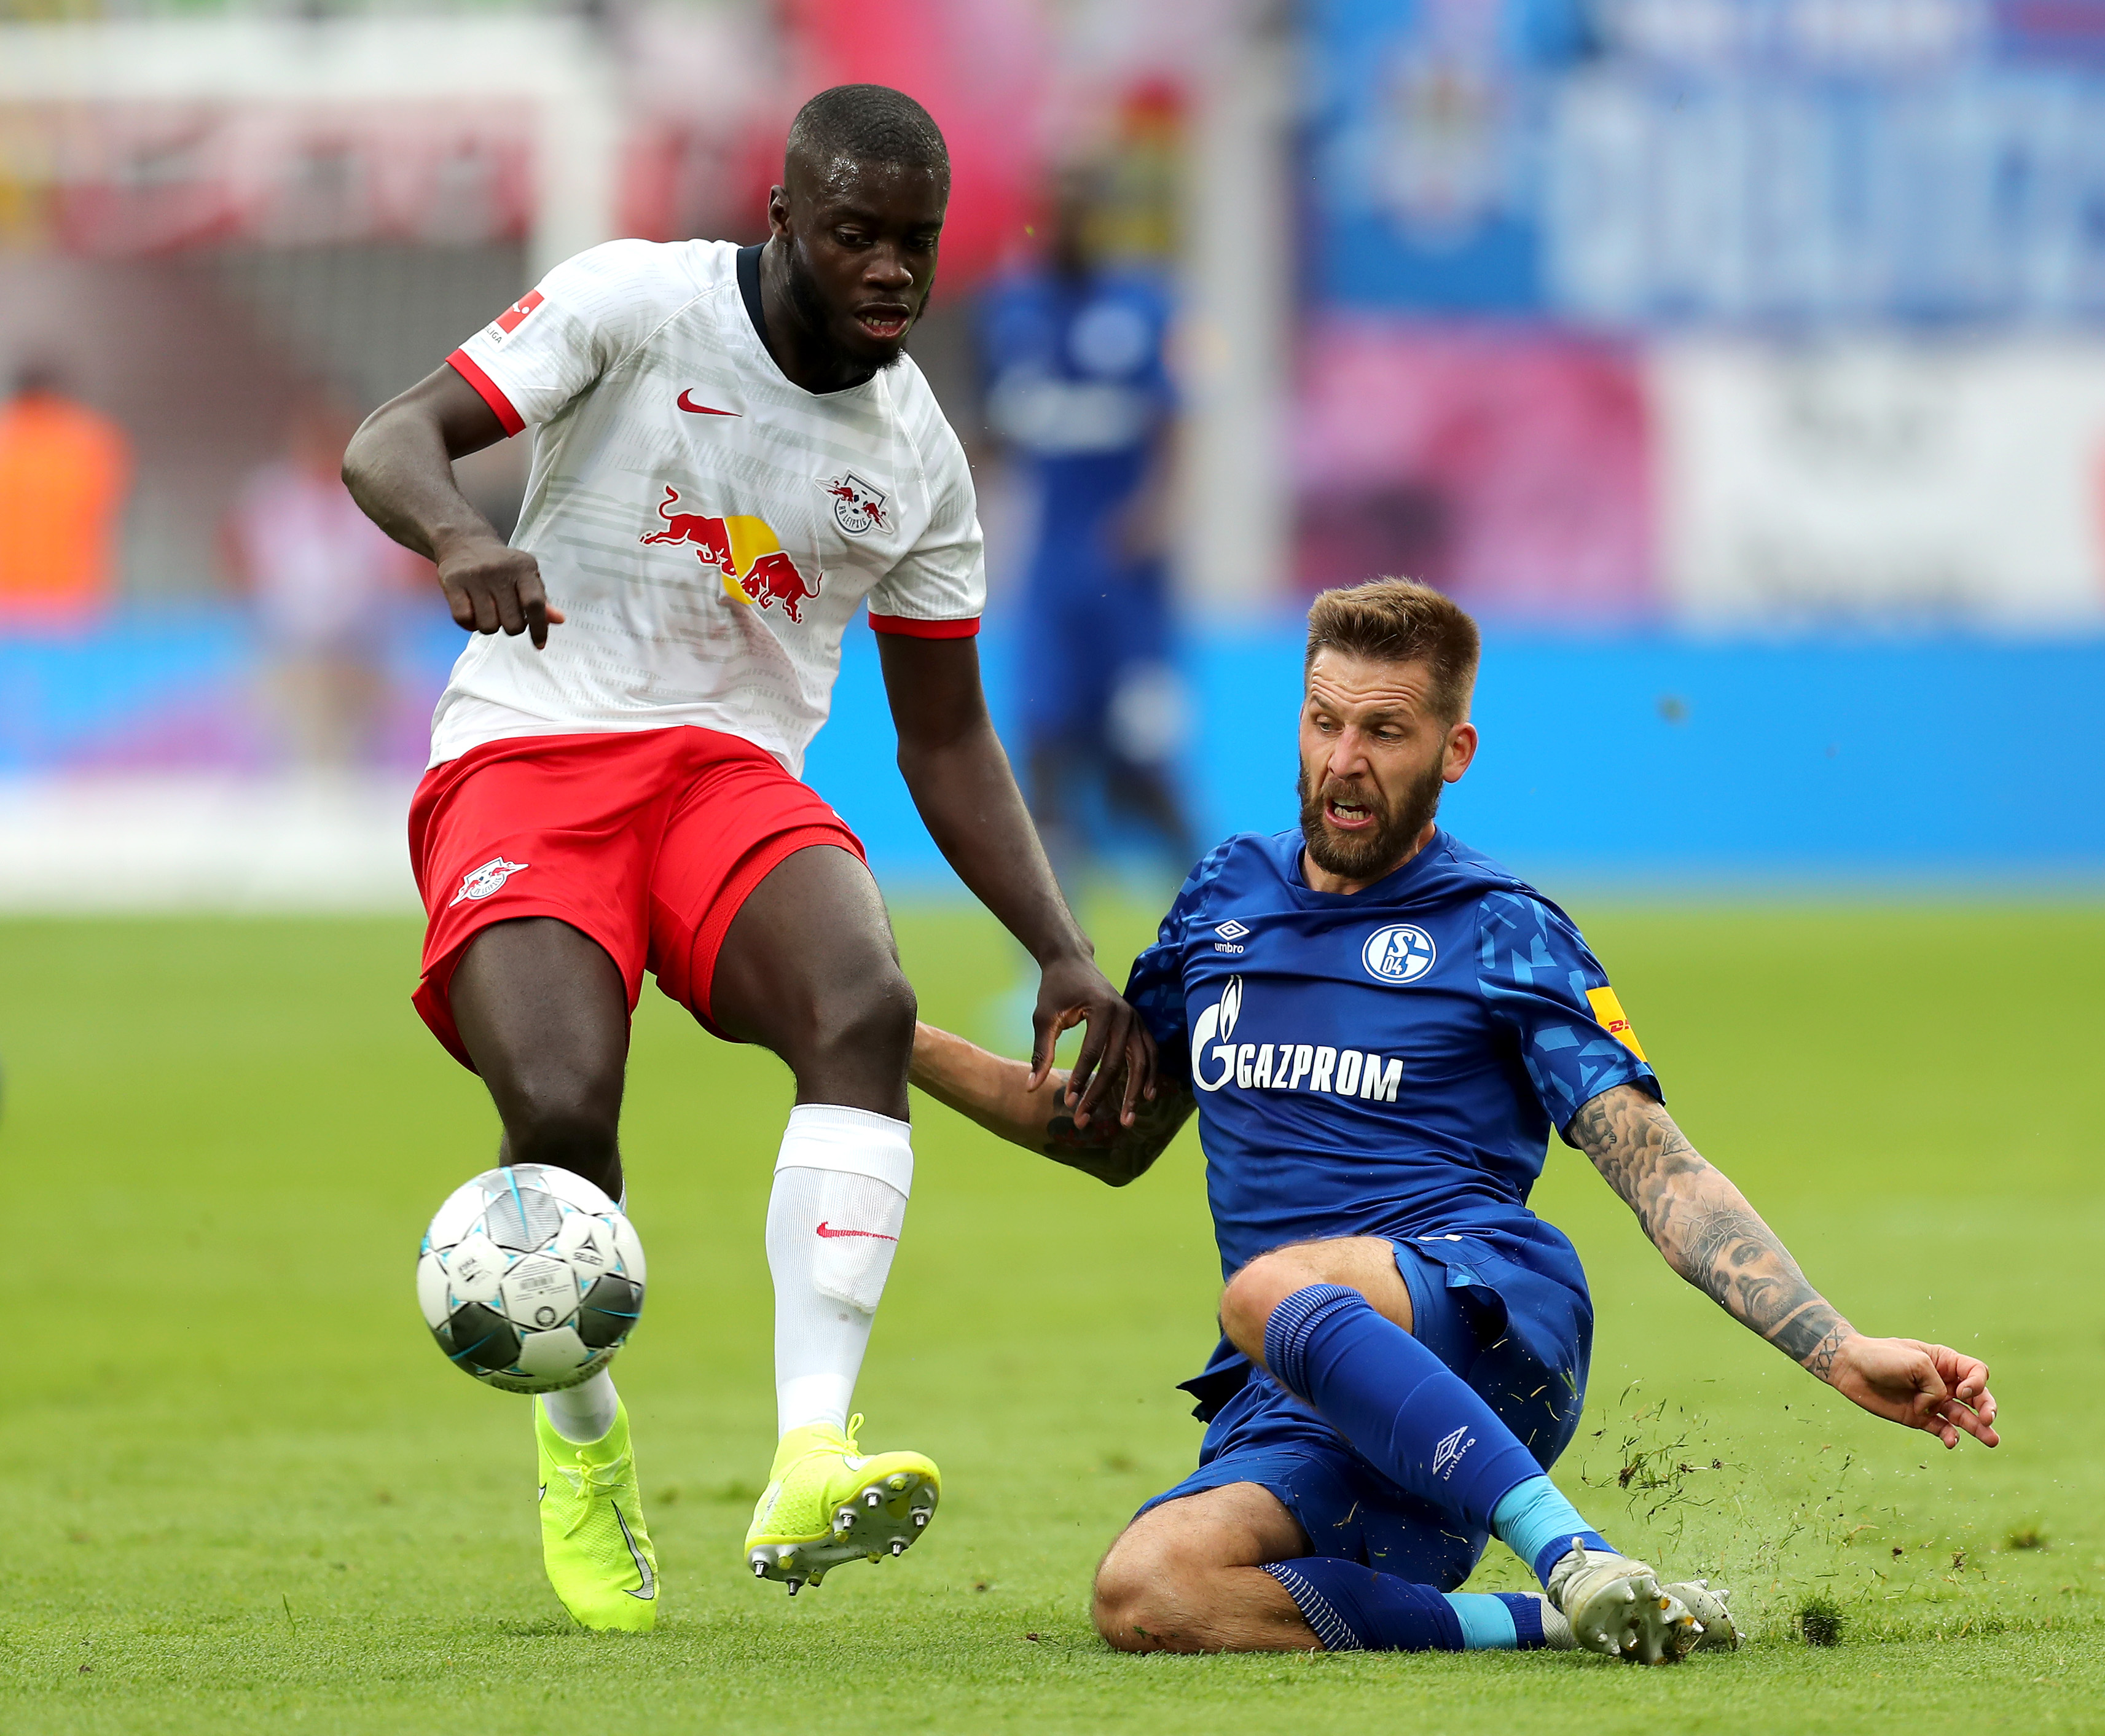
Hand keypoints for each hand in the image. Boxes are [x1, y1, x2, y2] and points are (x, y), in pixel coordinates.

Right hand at [434, 529, 564, 648]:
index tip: (539, 644)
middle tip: (507, 616)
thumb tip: (558, 619)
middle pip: (512, 623)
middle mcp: (499, 570)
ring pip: (487, 625)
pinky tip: (473, 614)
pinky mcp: (452, 582)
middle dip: (512, 628)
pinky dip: (469, 624)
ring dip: (490, 626)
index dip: (539, 628)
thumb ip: (541, 598)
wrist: (464, 541)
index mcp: (523, 568)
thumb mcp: (526, 575)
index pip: (535, 604)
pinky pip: (463, 619)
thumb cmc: (501, 564)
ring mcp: (474, 576)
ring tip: (489, 612)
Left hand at [1026, 951, 1156, 1129]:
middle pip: (1118, 1063)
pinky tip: (1146, 1096)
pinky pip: (1149, 1052)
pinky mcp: (1138, 1023)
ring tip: (1127, 1119)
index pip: (1093, 1053)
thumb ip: (1042, 1052)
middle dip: (1102, 1094)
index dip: (1082, 1080)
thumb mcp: (1043, 1016)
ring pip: (1141, 1061)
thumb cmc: (1055, 988)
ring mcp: (1136, 1018)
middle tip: (1086, 1120)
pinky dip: (1150, 1074)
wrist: (1073, 961)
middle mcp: (1125, 1014)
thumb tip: (1031, 1087)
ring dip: (1134, 1092)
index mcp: (1102, 1009)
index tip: (1069, 1103)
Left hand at [1825, 1334, 1998, 1449]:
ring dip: (1977, 1429)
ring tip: (1993, 1441)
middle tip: (1988, 1419)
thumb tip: (1935, 1410)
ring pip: (1962, 1417)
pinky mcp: (1918, 1417)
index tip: (1963, 1390)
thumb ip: (1935, 1386)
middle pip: (1976, 1397)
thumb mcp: (1916, 1362)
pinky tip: (1951, 1441)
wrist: (1850, 1367)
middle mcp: (1942, 1382)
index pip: (1976, 1372)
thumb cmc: (1882, 1356)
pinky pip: (1940, 1429)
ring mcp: (1931, 1401)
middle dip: (1987, 1408)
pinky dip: (1949, 1436)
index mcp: (1944, 1362)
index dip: (1977, 1383)